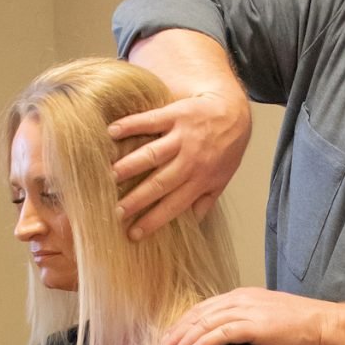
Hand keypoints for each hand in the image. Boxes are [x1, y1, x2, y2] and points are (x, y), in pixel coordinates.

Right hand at [114, 33, 252, 237]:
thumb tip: (191, 225)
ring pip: (153, 154)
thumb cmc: (226, 148)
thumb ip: (205, 201)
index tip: (132, 234)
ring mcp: (182, 137)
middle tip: (116, 211)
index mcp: (200, 180)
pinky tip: (112, 132)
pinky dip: (130, 125)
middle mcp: (190, 161)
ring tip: (109, 176)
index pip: (173, 206)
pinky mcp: (175, 114)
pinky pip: (150, 121)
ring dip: (130, 164)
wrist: (234, 111)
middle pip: (159, 183)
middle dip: (137, 199)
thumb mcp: (222, 179)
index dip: (152, 221)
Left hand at [152, 287, 334, 344]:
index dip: (179, 327)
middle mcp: (239, 299)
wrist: (323, 325)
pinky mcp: (255, 325)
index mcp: (239, 296)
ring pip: (204, 324)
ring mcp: (247, 310)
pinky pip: (221, 334)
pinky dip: (202, 344)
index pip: (200, 310)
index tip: (165, 343)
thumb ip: (243, 325)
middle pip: (196, 315)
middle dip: (173, 336)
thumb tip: (225, 339)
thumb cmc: (298, 327)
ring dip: (182, 343)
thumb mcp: (264, 321)